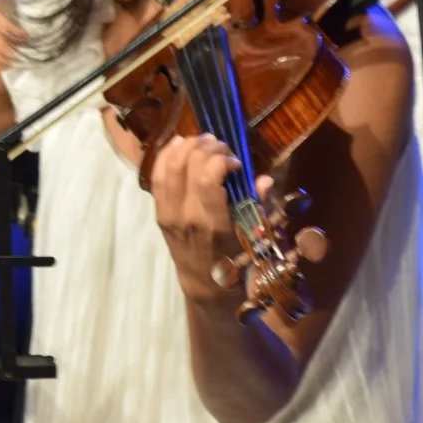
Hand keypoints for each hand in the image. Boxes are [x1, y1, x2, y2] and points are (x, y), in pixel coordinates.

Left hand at [150, 133, 265, 311]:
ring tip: (202, 140)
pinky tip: (179, 143)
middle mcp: (186, 216)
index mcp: (212, 223)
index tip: (236, 162)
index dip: (221, 160)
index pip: (207, 178)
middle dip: (206, 148)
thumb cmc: (235, 258)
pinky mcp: (158, 212)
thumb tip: (265, 179)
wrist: (204, 283)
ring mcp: (168, 214)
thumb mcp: (253, 235)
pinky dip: (166, 155)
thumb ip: (258, 204)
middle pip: (188, 165)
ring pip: (169, 167)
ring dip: (186, 146)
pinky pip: (157, 177)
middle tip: (221, 146)